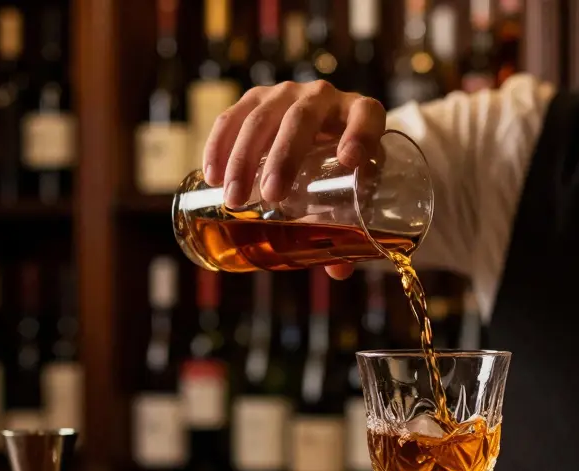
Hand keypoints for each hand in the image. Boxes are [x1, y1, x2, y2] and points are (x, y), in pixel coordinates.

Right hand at [201, 79, 385, 209]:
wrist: (322, 131)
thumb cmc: (343, 168)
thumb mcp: (351, 189)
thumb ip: (348, 226)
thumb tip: (338, 269)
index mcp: (360, 114)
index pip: (367, 115)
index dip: (361, 134)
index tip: (352, 161)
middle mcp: (324, 96)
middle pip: (302, 118)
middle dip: (284, 156)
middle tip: (271, 196)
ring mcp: (287, 94)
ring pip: (261, 117)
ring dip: (243, 157)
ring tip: (234, 197)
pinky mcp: (257, 98)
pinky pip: (232, 116)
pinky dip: (219, 145)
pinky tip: (212, 174)